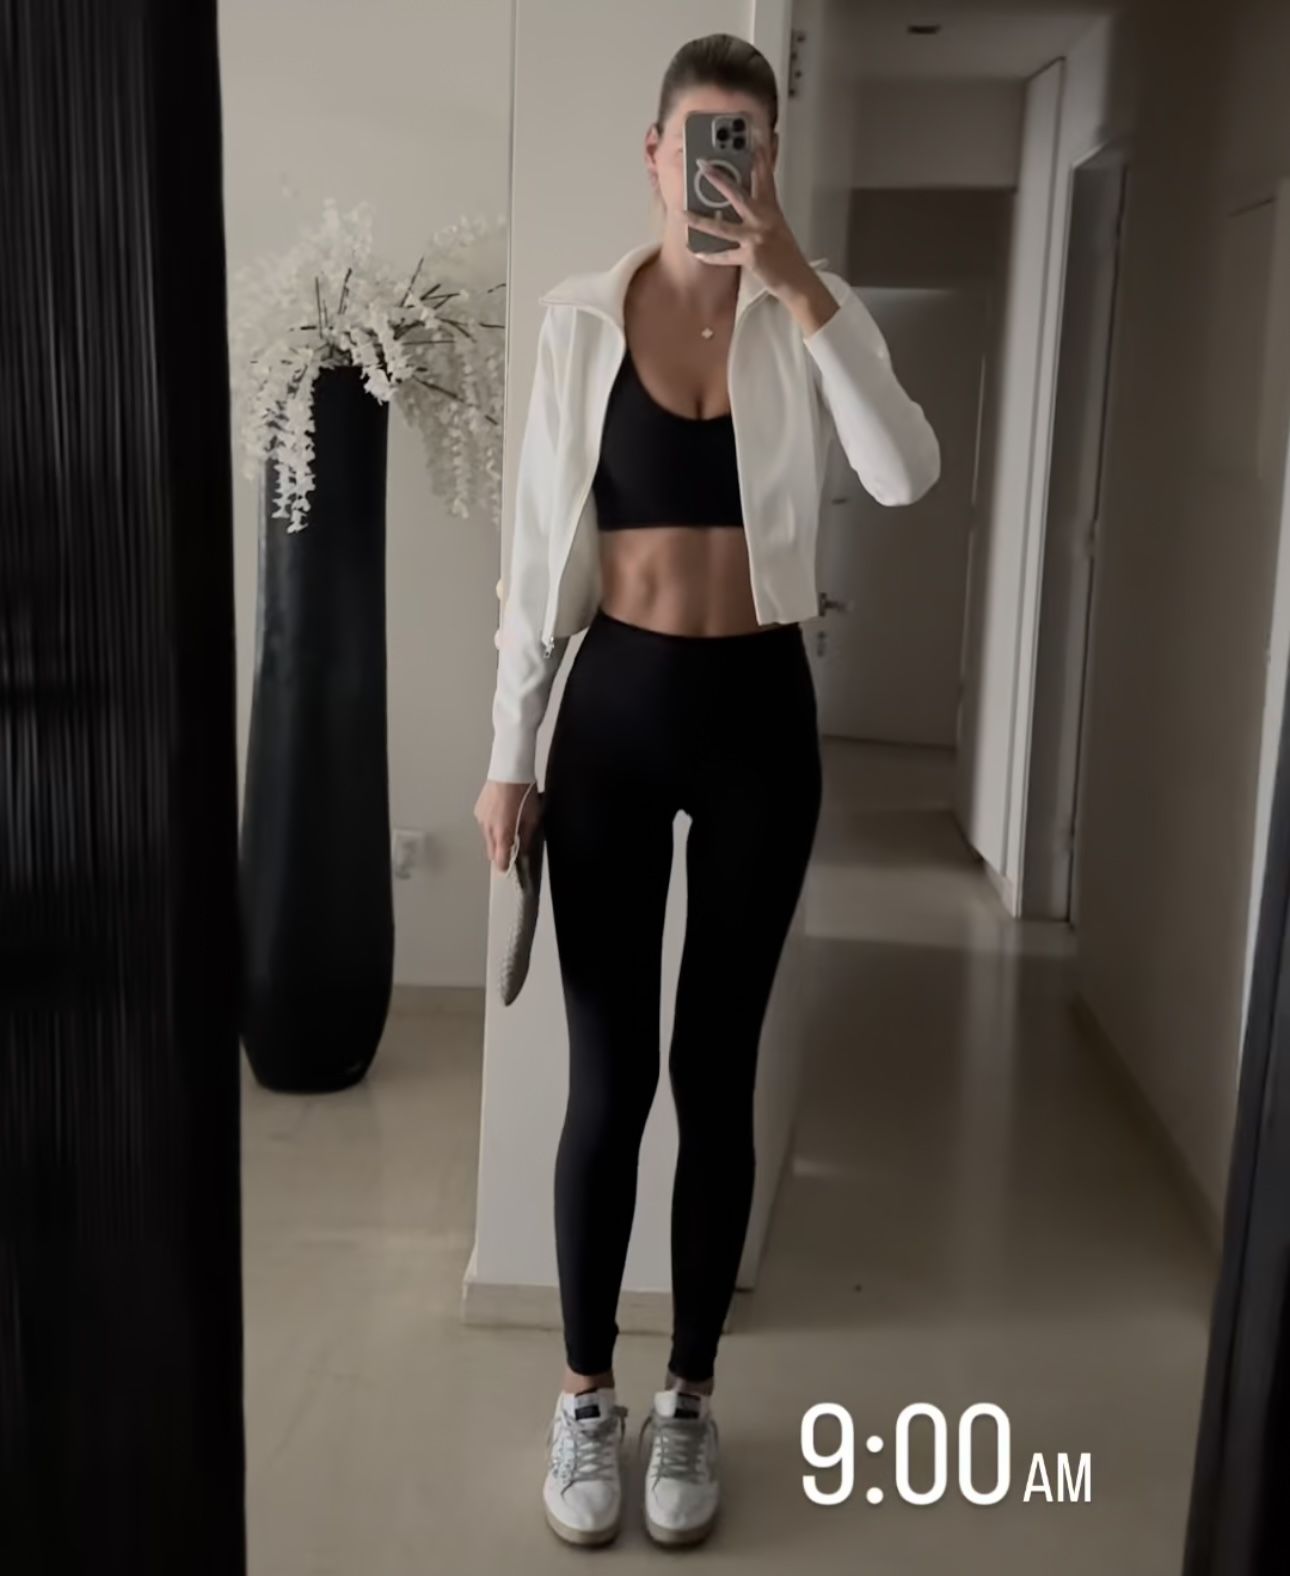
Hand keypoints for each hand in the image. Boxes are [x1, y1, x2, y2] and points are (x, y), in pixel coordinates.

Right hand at [474, 779, 540, 872]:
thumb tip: (524, 851)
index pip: (500, 861)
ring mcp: (481, 820)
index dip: (505, 866)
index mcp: (503, 834)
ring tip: (508, 826)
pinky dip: (491, 826)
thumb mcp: (533, 818)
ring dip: (496, 839)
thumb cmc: (524, 794)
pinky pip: (484, 826)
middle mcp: (489, 830)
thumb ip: (526, 838)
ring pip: (487, 839)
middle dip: (500, 854)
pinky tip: (501, 815)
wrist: (509, 771)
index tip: (510, 866)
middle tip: (512, 847)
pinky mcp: (478, 811)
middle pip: (491, 853)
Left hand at [685, 141, 837, 333]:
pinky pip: (725, 256)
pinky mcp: (751, 256)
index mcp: (771, 209)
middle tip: (703, 165)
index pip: (765, 177)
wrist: (795, 278)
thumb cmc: (784, 252)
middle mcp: (764, 219)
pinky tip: (697, 252)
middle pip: (738, 195)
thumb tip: (741, 200)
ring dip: (700, 220)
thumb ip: (761, 211)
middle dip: (719, 180)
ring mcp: (756, 238)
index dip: (759, 157)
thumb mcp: (776, 226)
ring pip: (723, 227)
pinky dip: (711, 256)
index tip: (752, 138)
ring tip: (681, 212)